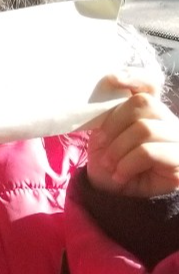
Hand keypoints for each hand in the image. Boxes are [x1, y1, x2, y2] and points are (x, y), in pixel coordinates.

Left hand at [87, 74, 178, 198]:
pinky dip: (128, 163)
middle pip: (143, 104)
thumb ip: (108, 114)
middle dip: (114, 125)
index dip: (134, 76)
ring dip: (118, 149)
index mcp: (148, 111)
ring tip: (110, 165)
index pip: (149, 83)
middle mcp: (168, 121)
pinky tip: (121, 175)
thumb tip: (105, 90)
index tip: (111, 79)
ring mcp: (177, 140)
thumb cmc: (110, 163)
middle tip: (102, 147)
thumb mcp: (104, 136)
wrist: (117, 197)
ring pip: (144, 129)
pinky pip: (149, 151)